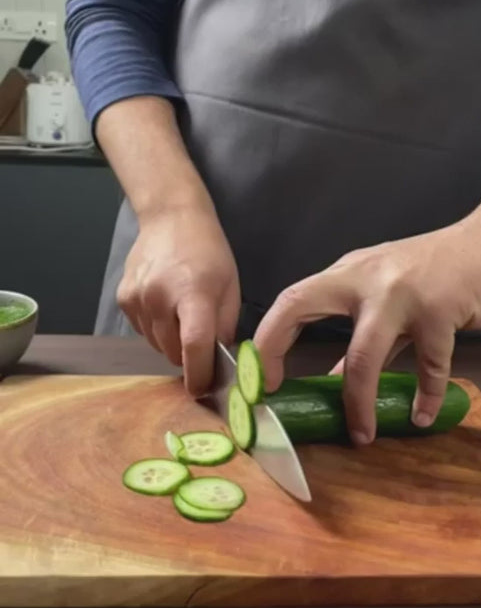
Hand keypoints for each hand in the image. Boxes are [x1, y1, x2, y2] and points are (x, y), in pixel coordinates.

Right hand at [117, 205, 239, 395]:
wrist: (170, 217)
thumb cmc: (208, 251)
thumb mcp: (230, 286)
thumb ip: (225, 326)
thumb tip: (219, 360)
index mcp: (193, 293)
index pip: (194, 345)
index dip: (199, 374)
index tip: (203, 390)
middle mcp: (160, 298)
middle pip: (173, 351)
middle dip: (188, 356)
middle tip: (200, 339)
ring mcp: (138, 298)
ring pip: (156, 344)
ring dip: (171, 341)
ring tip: (181, 313)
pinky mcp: (123, 298)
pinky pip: (142, 330)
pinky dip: (155, 328)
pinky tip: (164, 304)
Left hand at [254, 208, 480, 445]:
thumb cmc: (444, 270)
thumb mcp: (394, 295)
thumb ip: (365, 333)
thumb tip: (334, 379)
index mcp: (350, 273)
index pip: (291, 299)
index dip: (267, 338)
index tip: (259, 378)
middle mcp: (366, 277)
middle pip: (301, 307)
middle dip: (274, 350)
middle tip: (270, 396)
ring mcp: (401, 293)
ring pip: (362, 356)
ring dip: (358, 402)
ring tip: (362, 435)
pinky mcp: (439, 311)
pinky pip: (427, 367)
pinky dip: (425, 398)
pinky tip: (422, 415)